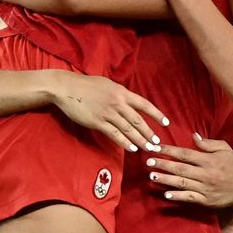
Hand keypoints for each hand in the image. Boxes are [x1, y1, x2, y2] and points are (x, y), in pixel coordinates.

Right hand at [47, 71, 168, 151]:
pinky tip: (132, 148)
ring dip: (140, 140)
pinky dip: (125, 142)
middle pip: (138, 120)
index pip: (144, 104)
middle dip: (149, 133)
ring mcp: (108, 113)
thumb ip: (120, 94)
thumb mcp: (108, 84)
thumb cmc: (86, 85)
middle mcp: (118, 102)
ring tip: (148, 148)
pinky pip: (115, 134)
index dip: (156, 114)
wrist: (67, 88)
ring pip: (128, 129)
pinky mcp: (98, 122)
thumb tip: (129, 101)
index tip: (166, 122)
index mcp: (122, 92)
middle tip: (157, 143)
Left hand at [147, 134, 232, 211]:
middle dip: (163, 164)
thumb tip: (193, 136)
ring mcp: (205, 188)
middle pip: (180, 168)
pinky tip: (166, 194)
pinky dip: (178, 196)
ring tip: (152, 176)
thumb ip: (208, 143)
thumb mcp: (225, 149)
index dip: (169, 150)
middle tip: (148, 161)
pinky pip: (189, 198)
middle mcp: (206, 174)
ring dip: (166, 180)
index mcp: (209, 160)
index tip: (156, 147)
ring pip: (182, 183)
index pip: (185, 153)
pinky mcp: (206, 200)